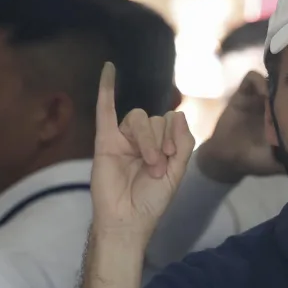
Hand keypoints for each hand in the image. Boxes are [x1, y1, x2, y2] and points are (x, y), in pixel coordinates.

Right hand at [91, 62, 195, 237]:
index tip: (171, 158)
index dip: (174, 136)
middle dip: (161, 141)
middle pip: (155, 119)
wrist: (128, 219)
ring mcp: (123, 139)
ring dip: (148, 139)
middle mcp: (142, 140)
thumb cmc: (152, 202)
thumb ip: (182, 144)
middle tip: (158, 167)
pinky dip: (106, 87)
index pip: (171, 122)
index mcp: (161, 145)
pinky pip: (104, 109)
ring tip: (149, 164)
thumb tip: (178, 113)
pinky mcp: (104, 141)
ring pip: (138, 117)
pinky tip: (110, 68)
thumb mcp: (177, 172)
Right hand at [197, 71, 281, 182]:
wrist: (227, 158)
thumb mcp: (281, 160)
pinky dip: (259, 81)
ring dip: (278, 83)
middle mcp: (274, 104)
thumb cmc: (256, 160)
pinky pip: (252, 77)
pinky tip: (264, 92)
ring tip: (282, 93)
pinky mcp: (243, 92)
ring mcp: (259, 96)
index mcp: (286, 116)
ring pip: (273, 78)